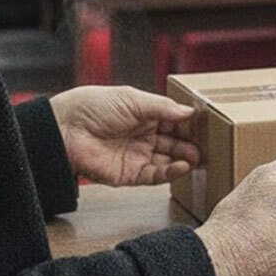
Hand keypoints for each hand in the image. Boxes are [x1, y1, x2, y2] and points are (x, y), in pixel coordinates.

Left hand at [50, 86, 199, 186]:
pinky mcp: (129, 175)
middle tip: (209, 146)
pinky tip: (182, 166)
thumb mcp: (132, 99)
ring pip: (167, 160)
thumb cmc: (94, 107)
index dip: (188, 124)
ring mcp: (137, 156)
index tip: (206, 125)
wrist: (67, 129)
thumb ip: (162, 108)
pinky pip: (155, 176)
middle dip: (190, 144)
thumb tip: (189, 112)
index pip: (173, 121)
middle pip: (174, 142)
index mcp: (143, 115)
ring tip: (198, 157)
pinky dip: (170, 172)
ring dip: (184, 160)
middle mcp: (142, 136)